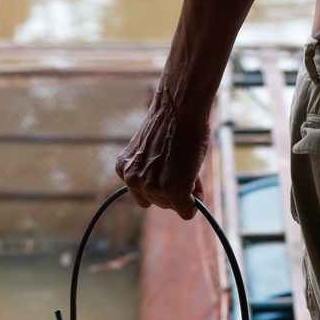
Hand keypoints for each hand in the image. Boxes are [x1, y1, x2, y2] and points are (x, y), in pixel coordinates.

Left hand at [114, 85, 209, 220]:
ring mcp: (152, 187)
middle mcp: (133, 181)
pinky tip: (196, 179)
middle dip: (175, 188)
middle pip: (160, 202)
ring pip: (174, 206)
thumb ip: (151, 171)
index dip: (162, 184)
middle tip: (185, 165)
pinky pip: (187, 211)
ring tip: (189, 166)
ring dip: (186, 191)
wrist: (180, 108)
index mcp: (123, 169)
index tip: (172, 170)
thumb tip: (167, 188)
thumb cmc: (171, 122)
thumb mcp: (150, 150)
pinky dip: (196, 200)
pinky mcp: (173, 191)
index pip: (144, 194)